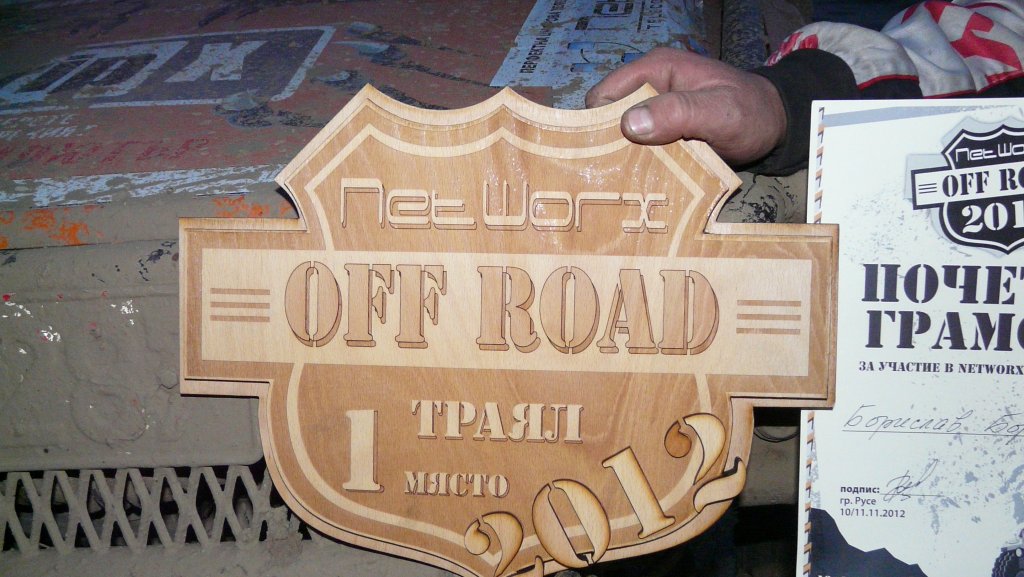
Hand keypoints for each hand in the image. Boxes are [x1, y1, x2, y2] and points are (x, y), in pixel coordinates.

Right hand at [585, 47, 786, 166]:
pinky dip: (637, 164)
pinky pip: (638, 148)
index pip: (604, 95)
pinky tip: (639, 183)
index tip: (599, 157)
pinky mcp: (662, 132)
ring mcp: (654, 111)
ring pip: (620, 137)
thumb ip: (678, 113)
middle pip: (606, 118)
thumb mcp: (719, 112)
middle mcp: (648, 88)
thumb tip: (629, 124)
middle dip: (606, 146)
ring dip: (621, 159)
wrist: (774, 126)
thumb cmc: (750, 112)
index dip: (595, 124)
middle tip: (611, 177)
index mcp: (655, 70)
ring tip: (623, 185)